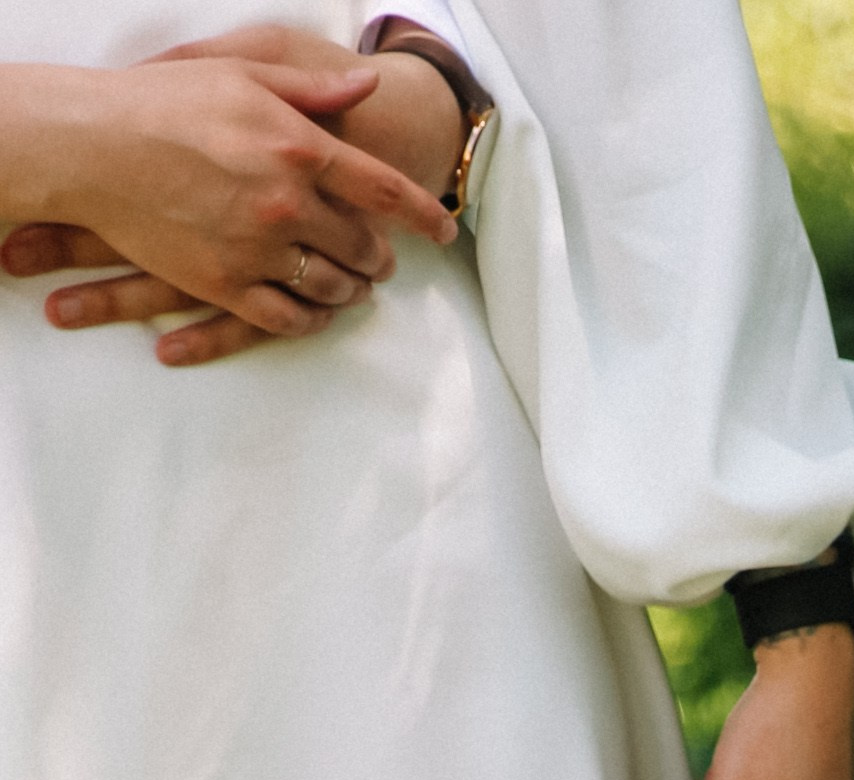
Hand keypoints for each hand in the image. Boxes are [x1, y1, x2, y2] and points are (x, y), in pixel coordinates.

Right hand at [0, 47, 454, 366]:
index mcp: (297, 146)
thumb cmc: (164, 100)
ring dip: (350, 289)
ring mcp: (257, 248)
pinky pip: (289, 318)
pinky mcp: (226, 285)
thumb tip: (370, 86)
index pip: (384, 189)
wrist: (93, 146)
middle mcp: (286, 202)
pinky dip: (312, 318)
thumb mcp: (243, 72)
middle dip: (380, 255)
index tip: (445, 228)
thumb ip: (313, 89)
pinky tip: (318, 312)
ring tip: (354, 285)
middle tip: (384, 260)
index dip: (424, 213)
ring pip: (332, 285)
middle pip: (362, 244)